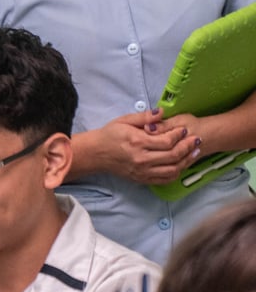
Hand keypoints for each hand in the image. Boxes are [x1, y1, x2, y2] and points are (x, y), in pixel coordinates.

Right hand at [86, 110, 200, 184]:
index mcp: (138, 142)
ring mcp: (142, 171)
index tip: (185, 129)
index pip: (167, 141)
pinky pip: (164, 180)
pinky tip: (181, 165)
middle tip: (196, 140)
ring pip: (172, 170)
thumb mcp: (125, 120)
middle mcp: (142, 159)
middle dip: (188, 147)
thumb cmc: (110, 135)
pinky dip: (176, 173)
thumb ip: (145, 117)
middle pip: (173, 156)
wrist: (96, 154)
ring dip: (186, 161)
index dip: (179, 135)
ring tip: (194, 152)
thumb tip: (162, 112)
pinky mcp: (142, 179)